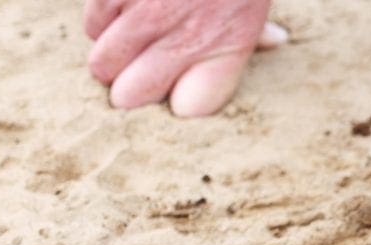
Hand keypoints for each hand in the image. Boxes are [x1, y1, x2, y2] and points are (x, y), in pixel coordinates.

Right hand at [84, 0, 286, 116]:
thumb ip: (259, 19)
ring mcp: (146, 10)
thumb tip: (277, 41)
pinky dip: (100, 23)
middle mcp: (184, 33)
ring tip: (126, 43)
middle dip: (129, 89)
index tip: (173, 95)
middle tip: (134, 77)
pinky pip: (93, 24)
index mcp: (229, 41)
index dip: (177, 105)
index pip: (189, 108)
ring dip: (111, 57)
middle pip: (132, 96)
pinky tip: (115, 15)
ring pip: (103, 63)